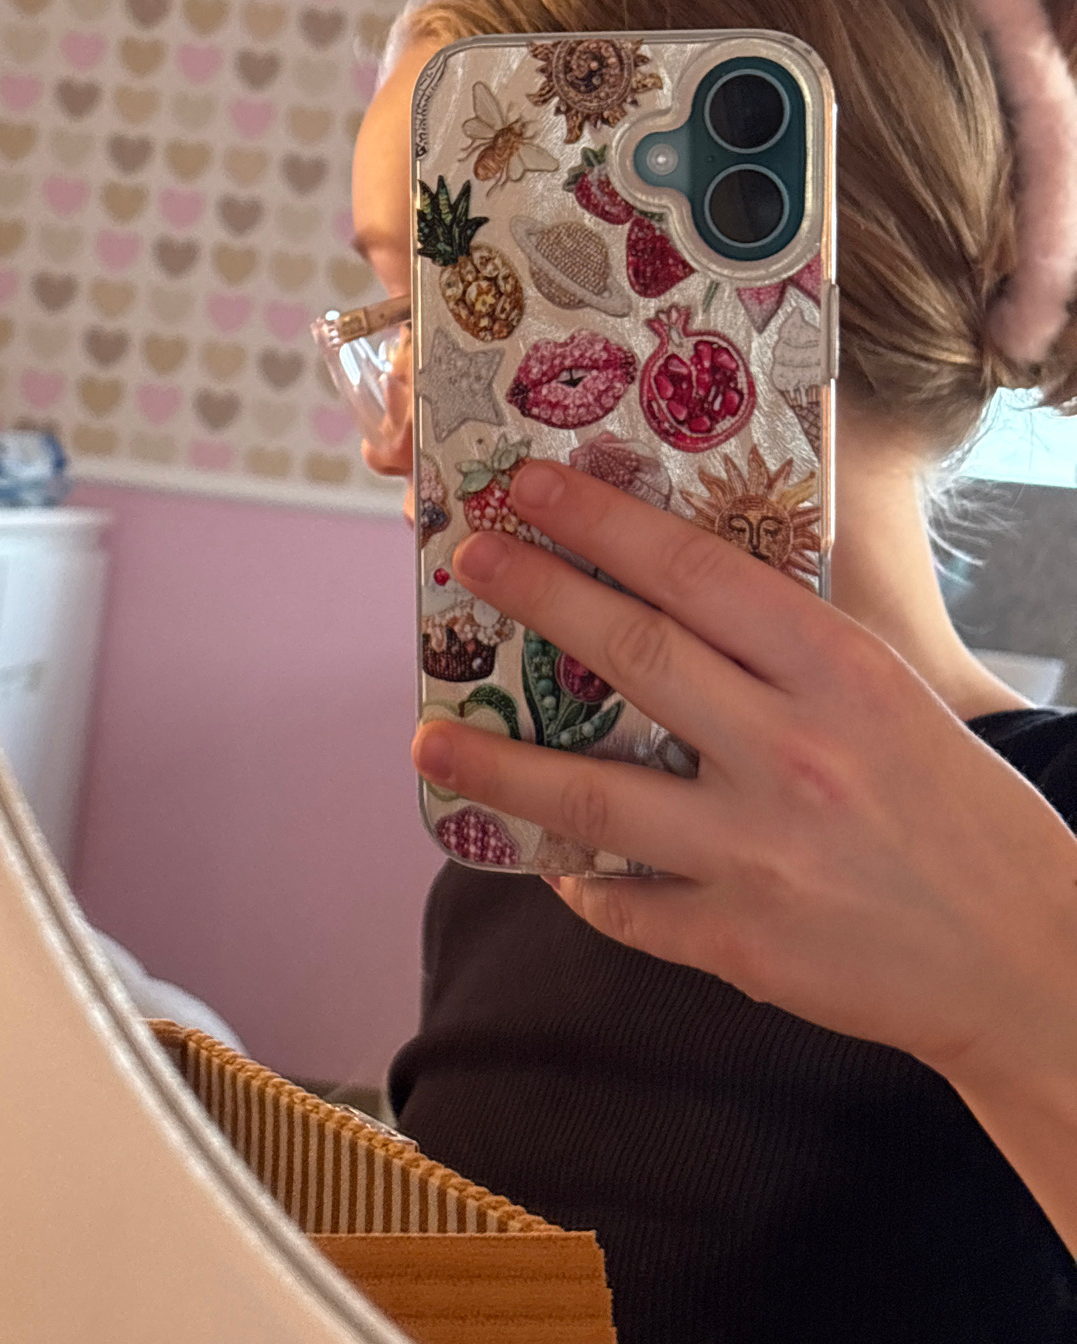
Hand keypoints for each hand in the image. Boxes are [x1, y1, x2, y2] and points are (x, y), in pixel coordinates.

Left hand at [411, 460, 1076, 1093]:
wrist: (1028, 959)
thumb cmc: (957, 809)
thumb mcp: (887, 696)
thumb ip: (786, 650)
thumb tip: (664, 591)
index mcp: (837, 671)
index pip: (695, 571)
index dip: (599, 521)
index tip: (527, 487)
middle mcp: (790, 750)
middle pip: (630, 654)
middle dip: (533, 596)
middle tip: (465, 560)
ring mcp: (758, 850)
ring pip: (591, 794)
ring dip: (497, 766)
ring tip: (429, 744)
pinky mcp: (739, 941)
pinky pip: (625, 903)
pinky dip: (577, 880)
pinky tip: (546, 862)